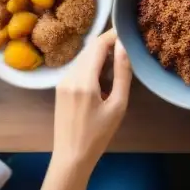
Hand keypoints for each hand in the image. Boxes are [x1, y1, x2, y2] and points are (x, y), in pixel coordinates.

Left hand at [50, 30, 130, 172]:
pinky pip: (78, 68)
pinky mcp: (60, 88)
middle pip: (89, 49)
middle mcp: (69, 77)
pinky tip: (104, 75)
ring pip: (83, 57)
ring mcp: (62, 82)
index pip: (98, 46)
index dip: (113, 35)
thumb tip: (124, 46)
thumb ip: (122, 74)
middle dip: (108, 43)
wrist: (71, 157)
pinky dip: (92, 64)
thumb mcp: (118, 105)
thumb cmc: (98, 135)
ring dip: (100, 54)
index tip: (129, 32)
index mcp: (83, 81)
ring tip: (119, 61)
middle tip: (128, 47)